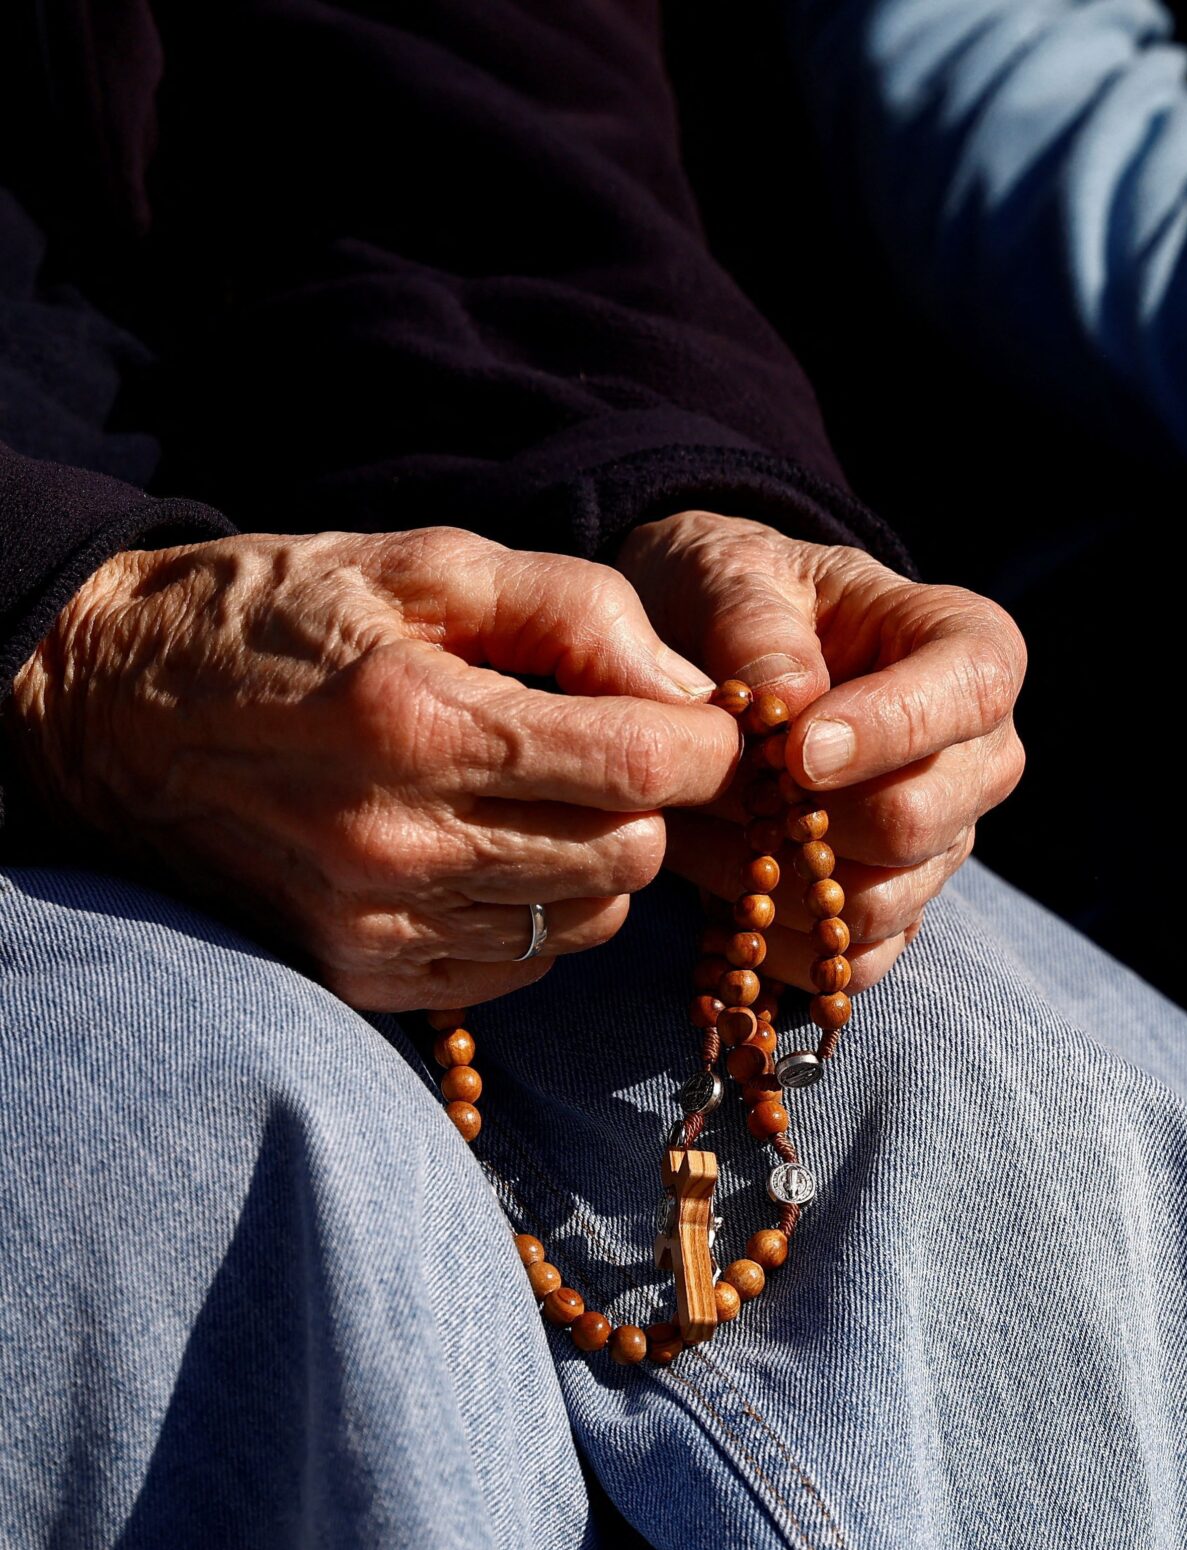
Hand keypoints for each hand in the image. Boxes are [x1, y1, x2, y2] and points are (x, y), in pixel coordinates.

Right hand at [10, 528, 739, 1009]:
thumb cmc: (280, 617)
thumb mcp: (424, 564)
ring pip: (587, 919)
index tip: (704, 721)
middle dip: (650, 801)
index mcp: (423, 724)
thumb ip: (575, 610)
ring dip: (596, 859)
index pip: (640, 768)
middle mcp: (400, 842)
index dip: (704, 745)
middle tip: (611, 750)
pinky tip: (487, 849)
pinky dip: (535, 912)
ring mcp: (377, 922)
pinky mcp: (361, 974)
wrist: (107, 711)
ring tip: (536, 795)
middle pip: (632, 855)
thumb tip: (692, 690)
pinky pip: (520, 966)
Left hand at [618, 513, 1025, 994]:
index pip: (971, 692)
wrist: (712, 659)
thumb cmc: (735, 600)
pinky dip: (776, 942)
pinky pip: (855, 962)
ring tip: (695, 826)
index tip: (795, 751)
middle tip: (711, 786)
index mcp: (972, 649)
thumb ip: (756, 625)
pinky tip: (721, 888)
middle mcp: (981, 754)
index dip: (889, 730)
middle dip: (802, 817)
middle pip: (920, 819)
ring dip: (769, 878)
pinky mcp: (900, 909)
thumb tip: (792, 702)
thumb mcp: (730, 574)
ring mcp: (946, 840)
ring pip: (878, 901)